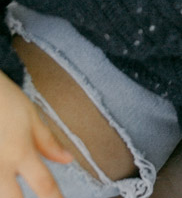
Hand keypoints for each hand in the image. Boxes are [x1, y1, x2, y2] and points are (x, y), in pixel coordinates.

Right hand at [0, 73, 73, 197]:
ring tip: (15, 190)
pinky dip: (0, 186)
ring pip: (0, 193)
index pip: (43, 184)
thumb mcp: (30, 116)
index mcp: (21, 151)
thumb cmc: (4, 100)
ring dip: (8, 193)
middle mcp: (1, 165)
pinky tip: (5, 184)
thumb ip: (47, 141)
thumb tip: (68, 158)